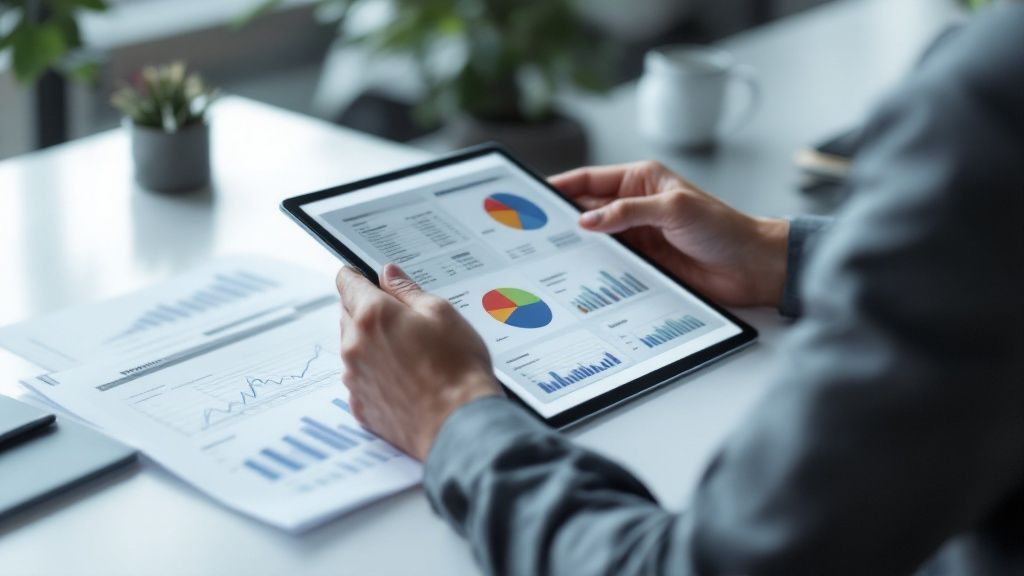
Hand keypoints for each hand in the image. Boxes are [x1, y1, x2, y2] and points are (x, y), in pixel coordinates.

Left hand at [336, 264, 501, 460]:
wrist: (459, 424)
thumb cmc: (457, 370)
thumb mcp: (441, 313)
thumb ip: (408, 290)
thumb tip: (389, 274)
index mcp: (372, 316)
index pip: (347, 282)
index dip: (357, 276)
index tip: (365, 277)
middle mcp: (354, 346)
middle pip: (348, 315)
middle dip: (368, 311)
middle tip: (402, 319)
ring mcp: (354, 378)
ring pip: (353, 348)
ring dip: (371, 344)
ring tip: (410, 353)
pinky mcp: (360, 406)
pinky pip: (360, 379)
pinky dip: (375, 374)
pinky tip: (404, 379)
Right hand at [550, 161, 789, 307]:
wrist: (750, 267)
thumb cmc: (723, 228)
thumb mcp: (673, 209)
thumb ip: (628, 212)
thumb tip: (588, 218)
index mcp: (642, 180)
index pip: (591, 179)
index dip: (562, 186)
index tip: (534, 194)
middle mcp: (636, 206)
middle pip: (588, 209)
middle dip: (562, 217)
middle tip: (534, 229)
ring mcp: (638, 236)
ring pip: (596, 238)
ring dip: (578, 245)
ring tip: (548, 253)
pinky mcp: (644, 263)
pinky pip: (610, 263)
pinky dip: (595, 267)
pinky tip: (578, 272)